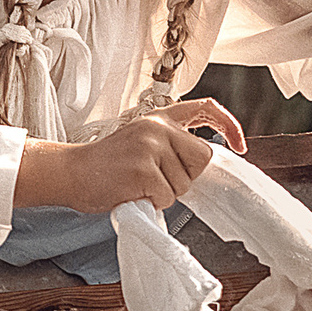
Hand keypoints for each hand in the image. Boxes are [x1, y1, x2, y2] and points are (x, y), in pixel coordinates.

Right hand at [17, 99, 242, 213]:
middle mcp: (158, 128)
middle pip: (202, 159)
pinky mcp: (143, 169)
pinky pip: (168, 196)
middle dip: (185, 176)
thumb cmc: (105, 166)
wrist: (71, 173)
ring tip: (138, 184)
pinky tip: (133, 192)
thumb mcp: (140, 142)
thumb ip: (169, 145)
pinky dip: (153, 202)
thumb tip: (202, 166)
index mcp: (159, 119)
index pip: (205, 109)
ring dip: (165, 193)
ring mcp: (150, 147)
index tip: (240, 144)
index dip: (229, 125)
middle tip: (155, 179)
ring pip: (184, 183)